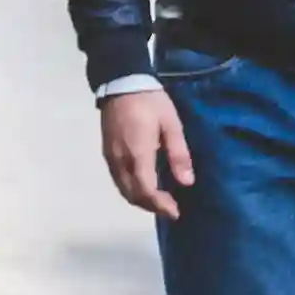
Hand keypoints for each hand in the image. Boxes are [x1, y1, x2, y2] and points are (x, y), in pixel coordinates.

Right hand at [100, 90, 193, 218]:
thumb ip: (179, 155)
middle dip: (150, 206)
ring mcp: (111, 156)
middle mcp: (120, 160)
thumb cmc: (151, 103)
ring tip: (158, 200)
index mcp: (138, 154)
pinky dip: (130, 189)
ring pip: (122, 189)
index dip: (160, 205)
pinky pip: (117, 179)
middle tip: (170, 209)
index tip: (176, 211)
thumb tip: (187, 182)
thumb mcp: (172, 125)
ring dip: (139, 199)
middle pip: (132, 194)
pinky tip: (143, 185)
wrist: (122, 83)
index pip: (146, 191)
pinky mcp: (107, 151)